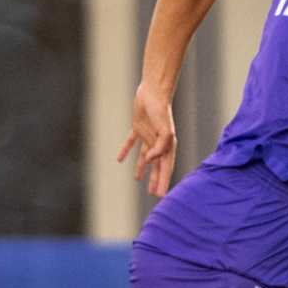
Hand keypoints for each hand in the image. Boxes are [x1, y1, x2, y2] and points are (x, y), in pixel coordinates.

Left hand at [116, 82, 177, 196]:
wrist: (153, 92)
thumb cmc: (162, 111)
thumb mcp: (165, 131)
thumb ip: (160, 148)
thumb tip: (150, 161)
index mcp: (167, 145)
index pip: (165, 168)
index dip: (163, 181)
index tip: (161, 195)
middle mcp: (158, 143)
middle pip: (157, 165)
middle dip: (155, 180)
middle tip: (154, 194)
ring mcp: (148, 136)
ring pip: (145, 157)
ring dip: (142, 168)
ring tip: (138, 179)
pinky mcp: (138, 128)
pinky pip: (131, 143)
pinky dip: (126, 151)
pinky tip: (120, 159)